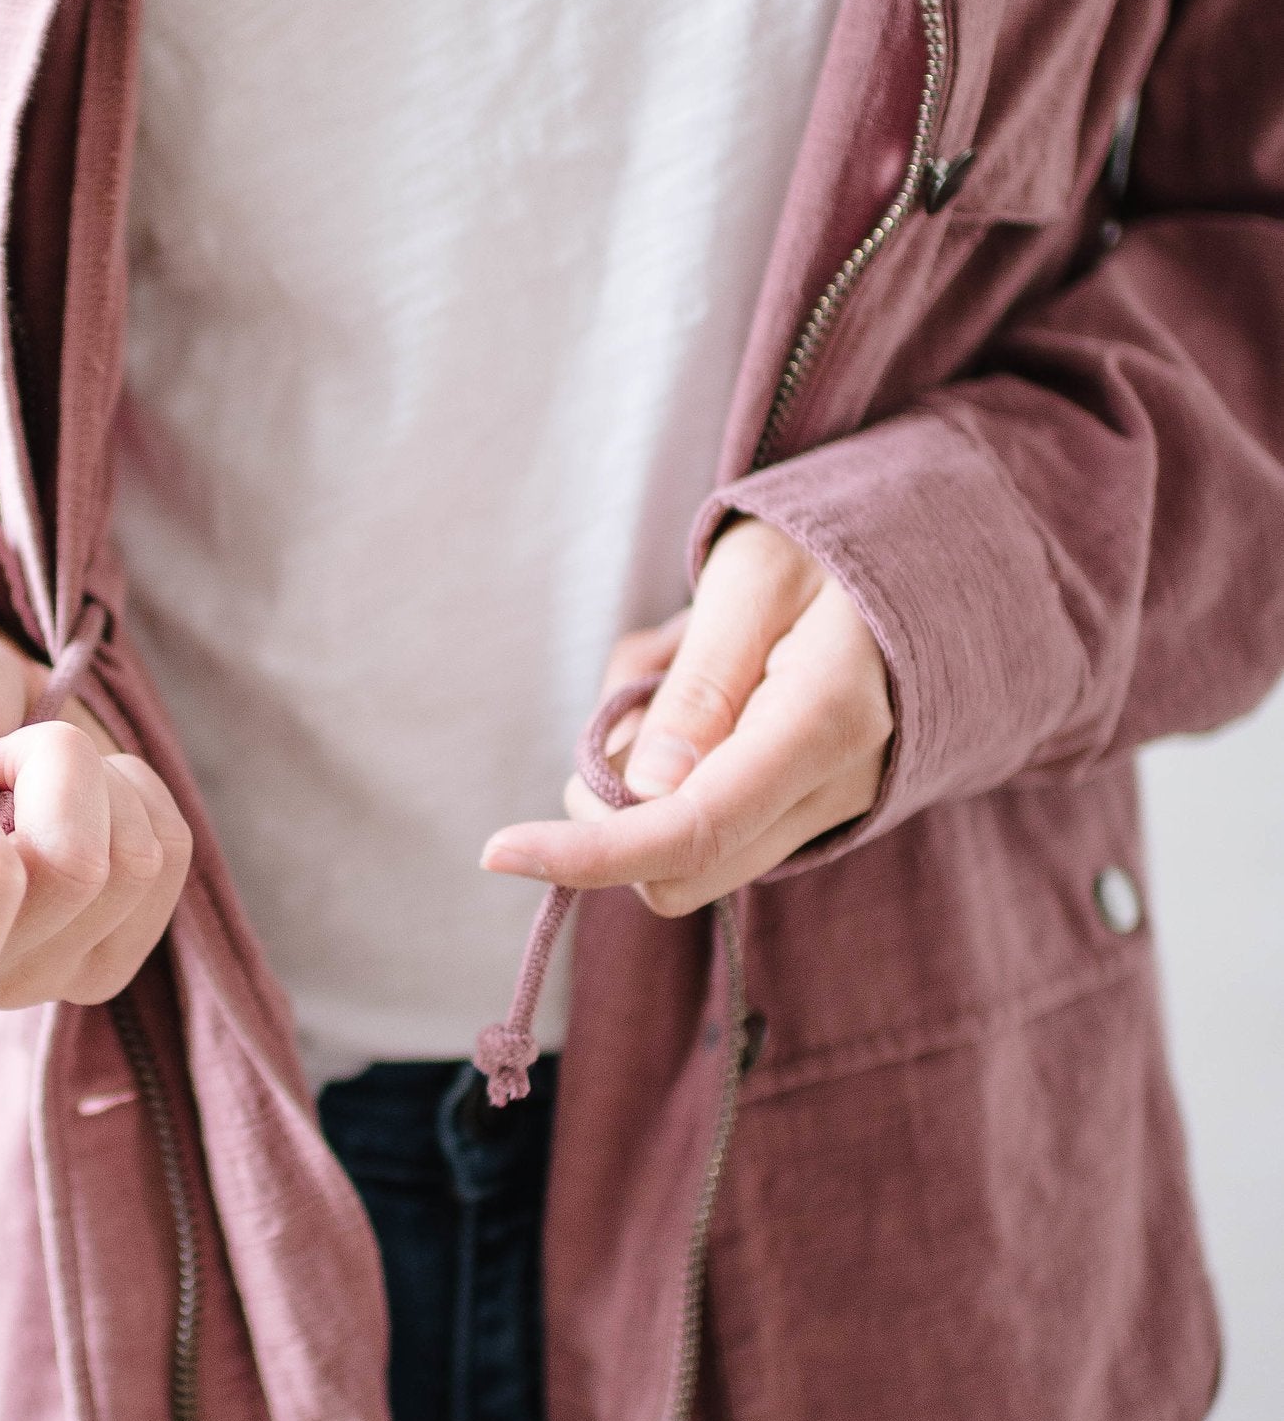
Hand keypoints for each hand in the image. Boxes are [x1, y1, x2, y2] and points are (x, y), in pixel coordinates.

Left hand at [482, 518, 893, 919]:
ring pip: (687, 850)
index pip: (691, 831)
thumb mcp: (753, 581)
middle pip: (679, 870)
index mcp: (825, 724)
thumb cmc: (829, 550)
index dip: (586, 854)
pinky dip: (674, 768)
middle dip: (612, 806)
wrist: (923, 557)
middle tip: (629, 695)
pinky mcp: (810, 811)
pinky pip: (710, 821)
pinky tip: (702, 688)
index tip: (497, 850)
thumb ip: (702, 684)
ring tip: (679, 664)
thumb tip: (646, 790)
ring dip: (643, 776)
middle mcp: (836, 788)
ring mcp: (830, 809)